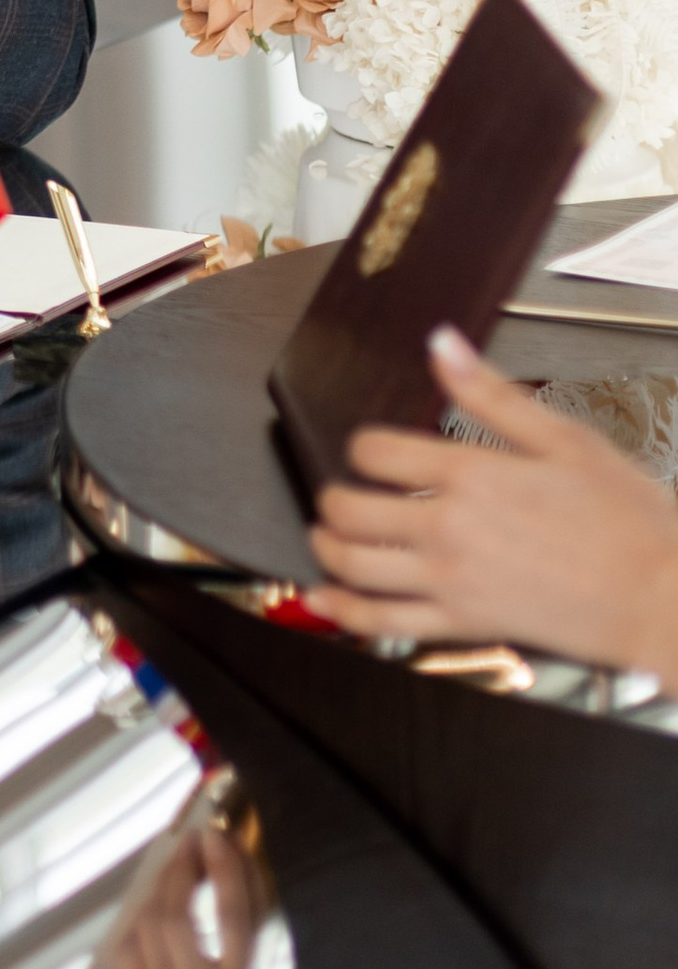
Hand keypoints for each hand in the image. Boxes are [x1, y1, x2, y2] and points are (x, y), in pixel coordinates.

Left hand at [308, 324, 677, 674]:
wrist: (662, 599)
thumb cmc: (627, 523)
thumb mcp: (565, 438)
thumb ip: (490, 392)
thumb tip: (443, 343)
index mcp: (472, 475)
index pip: (376, 451)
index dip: (362, 445)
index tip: (369, 449)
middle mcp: (450, 528)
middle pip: (351, 509)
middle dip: (334, 496)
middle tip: (340, 493)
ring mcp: (452, 581)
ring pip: (355, 566)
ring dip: (327, 548)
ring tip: (327, 537)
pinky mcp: (464, 625)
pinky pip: (384, 623)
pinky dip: (343, 611)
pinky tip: (325, 599)